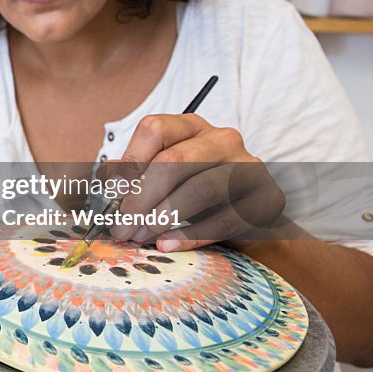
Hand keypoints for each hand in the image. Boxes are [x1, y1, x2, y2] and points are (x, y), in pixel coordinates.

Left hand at [105, 114, 284, 250]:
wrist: (245, 214)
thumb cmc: (193, 190)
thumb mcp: (163, 176)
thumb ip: (134, 176)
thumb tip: (107, 186)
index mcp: (190, 126)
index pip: (154, 129)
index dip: (129, 162)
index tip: (111, 194)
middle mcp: (222, 139)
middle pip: (174, 160)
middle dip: (141, 198)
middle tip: (121, 227)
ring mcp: (248, 166)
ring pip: (199, 189)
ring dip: (163, 218)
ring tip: (140, 237)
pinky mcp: (266, 197)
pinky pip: (225, 219)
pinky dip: (191, 236)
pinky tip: (167, 245)